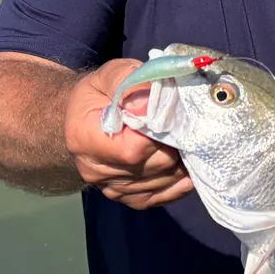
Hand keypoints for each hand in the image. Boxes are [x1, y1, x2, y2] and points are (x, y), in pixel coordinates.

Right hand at [65, 58, 194, 208]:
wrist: (84, 119)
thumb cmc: (98, 94)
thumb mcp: (110, 76)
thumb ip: (130, 83)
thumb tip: (153, 100)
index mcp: (85, 138)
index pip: (133, 148)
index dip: (161, 132)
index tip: (175, 113)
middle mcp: (95, 169)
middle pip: (153, 165)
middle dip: (177, 144)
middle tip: (190, 125)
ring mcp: (112, 188)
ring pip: (163, 181)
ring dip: (182, 162)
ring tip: (189, 140)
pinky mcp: (127, 197)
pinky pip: (162, 196)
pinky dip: (180, 181)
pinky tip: (187, 163)